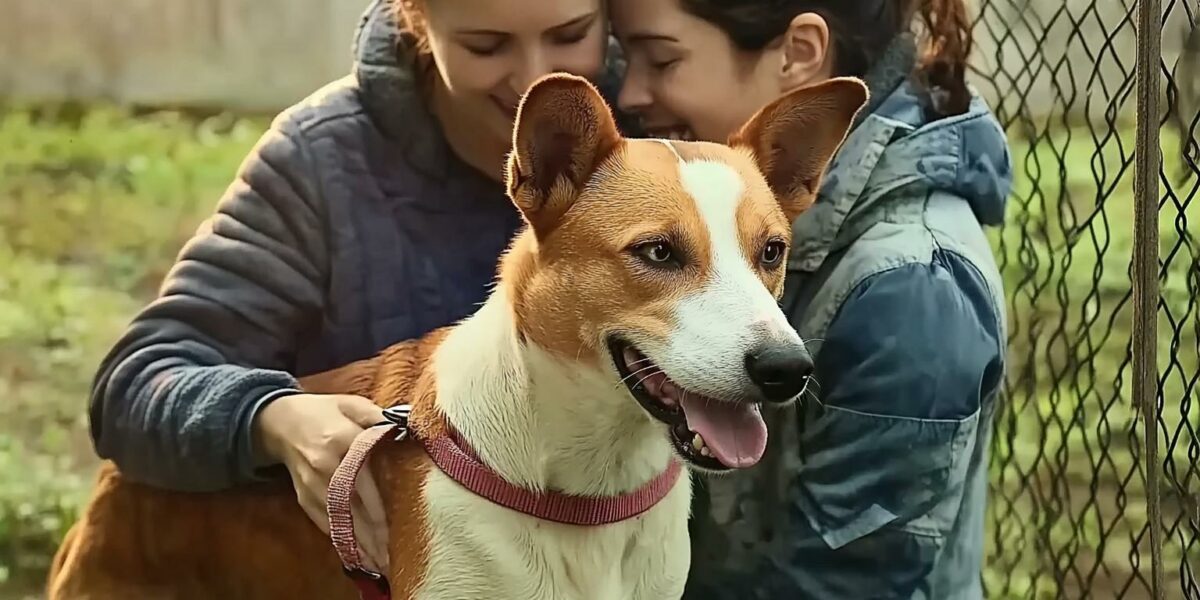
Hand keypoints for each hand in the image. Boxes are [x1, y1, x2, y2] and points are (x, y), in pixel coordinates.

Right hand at [253, 393, 388, 572]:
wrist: (282, 421)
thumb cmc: (324, 412)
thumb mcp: (351, 403)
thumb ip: (377, 416)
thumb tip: (406, 427)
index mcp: (341, 439)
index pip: (363, 481)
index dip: (377, 509)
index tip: (392, 528)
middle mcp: (325, 465)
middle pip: (351, 506)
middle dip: (370, 534)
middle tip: (389, 556)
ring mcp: (311, 483)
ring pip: (337, 519)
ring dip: (356, 542)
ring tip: (377, 562)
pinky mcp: (303, 495)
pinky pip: (322, 521)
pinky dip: (338, 538)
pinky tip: (354, 552)